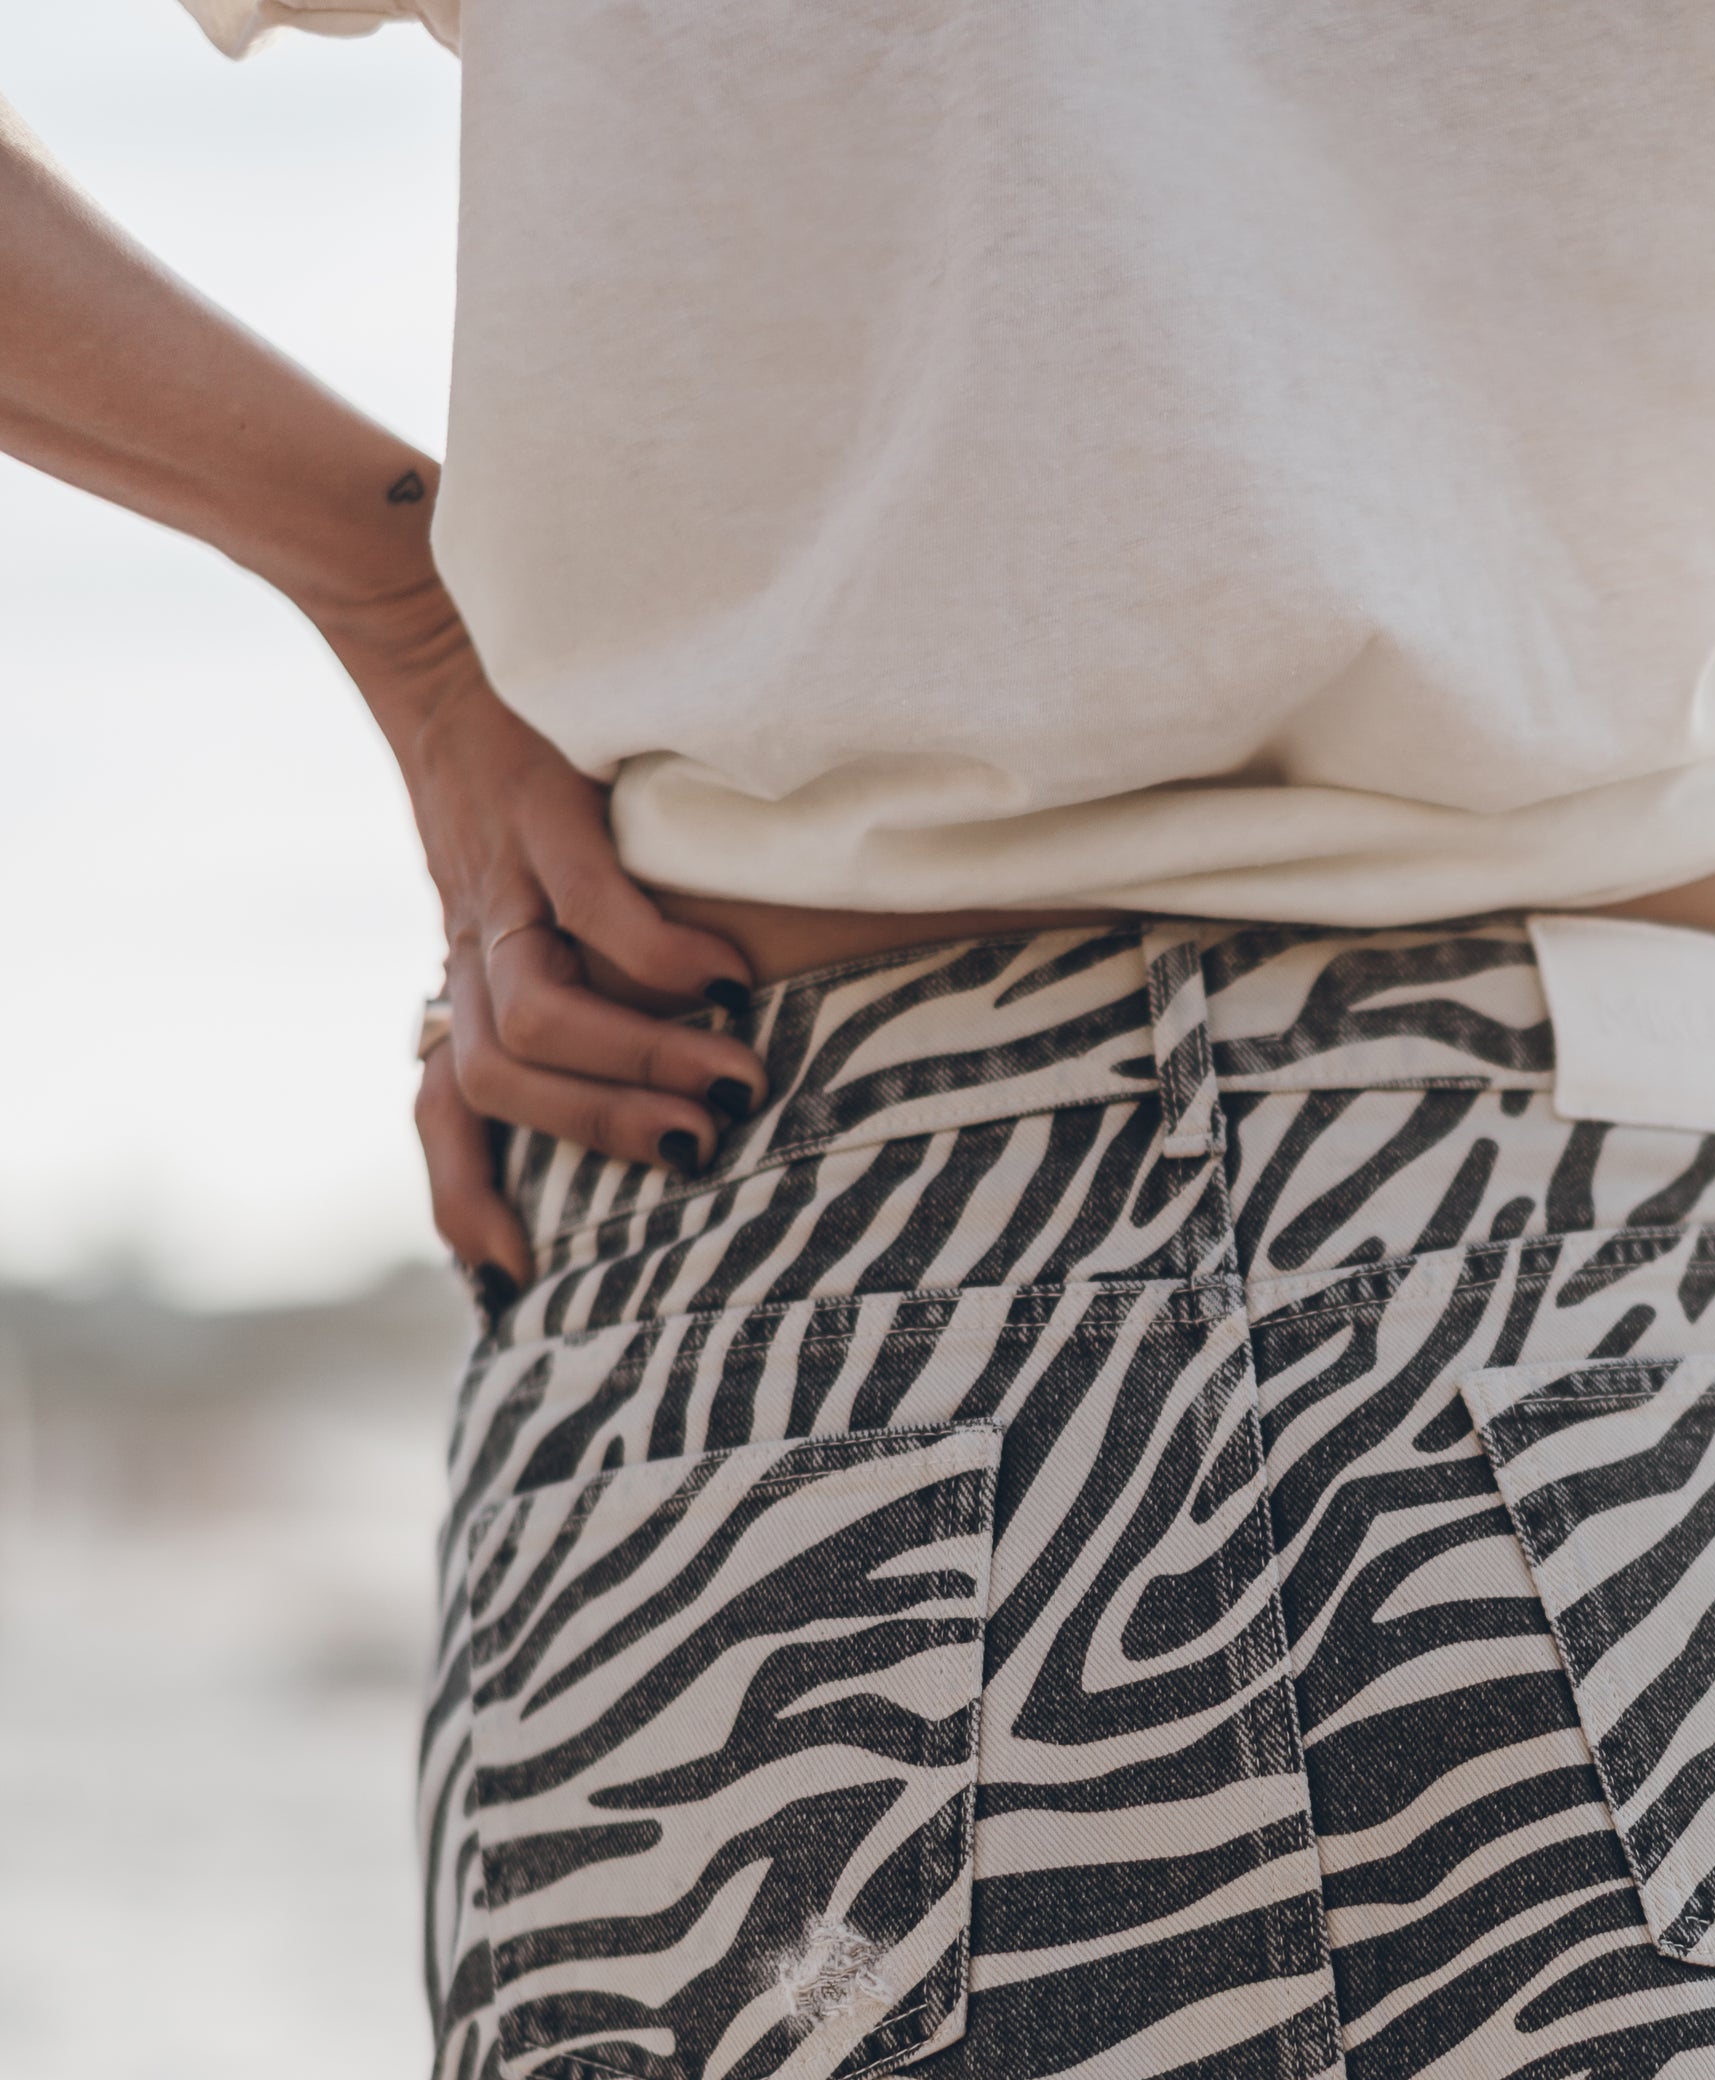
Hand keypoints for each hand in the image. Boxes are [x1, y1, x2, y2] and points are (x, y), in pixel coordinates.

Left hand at [344, 591, 756, 1291]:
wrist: (438, 628)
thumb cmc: (516, 778)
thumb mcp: (524, 897)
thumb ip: (567, 981)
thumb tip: (662, 1085)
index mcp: (471, 973)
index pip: (443, 1108)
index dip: (466, 1196)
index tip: (515, 1278)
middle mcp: (475, 939)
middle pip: (501, 1078)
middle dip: (601, 1130)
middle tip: (702, 1152)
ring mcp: (505, 878)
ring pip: (542, 1013)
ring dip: (642, 1060)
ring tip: (737, 1078)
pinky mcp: (544, 807)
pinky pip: (595, 910)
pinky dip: (663, 957)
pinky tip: (730, 978)